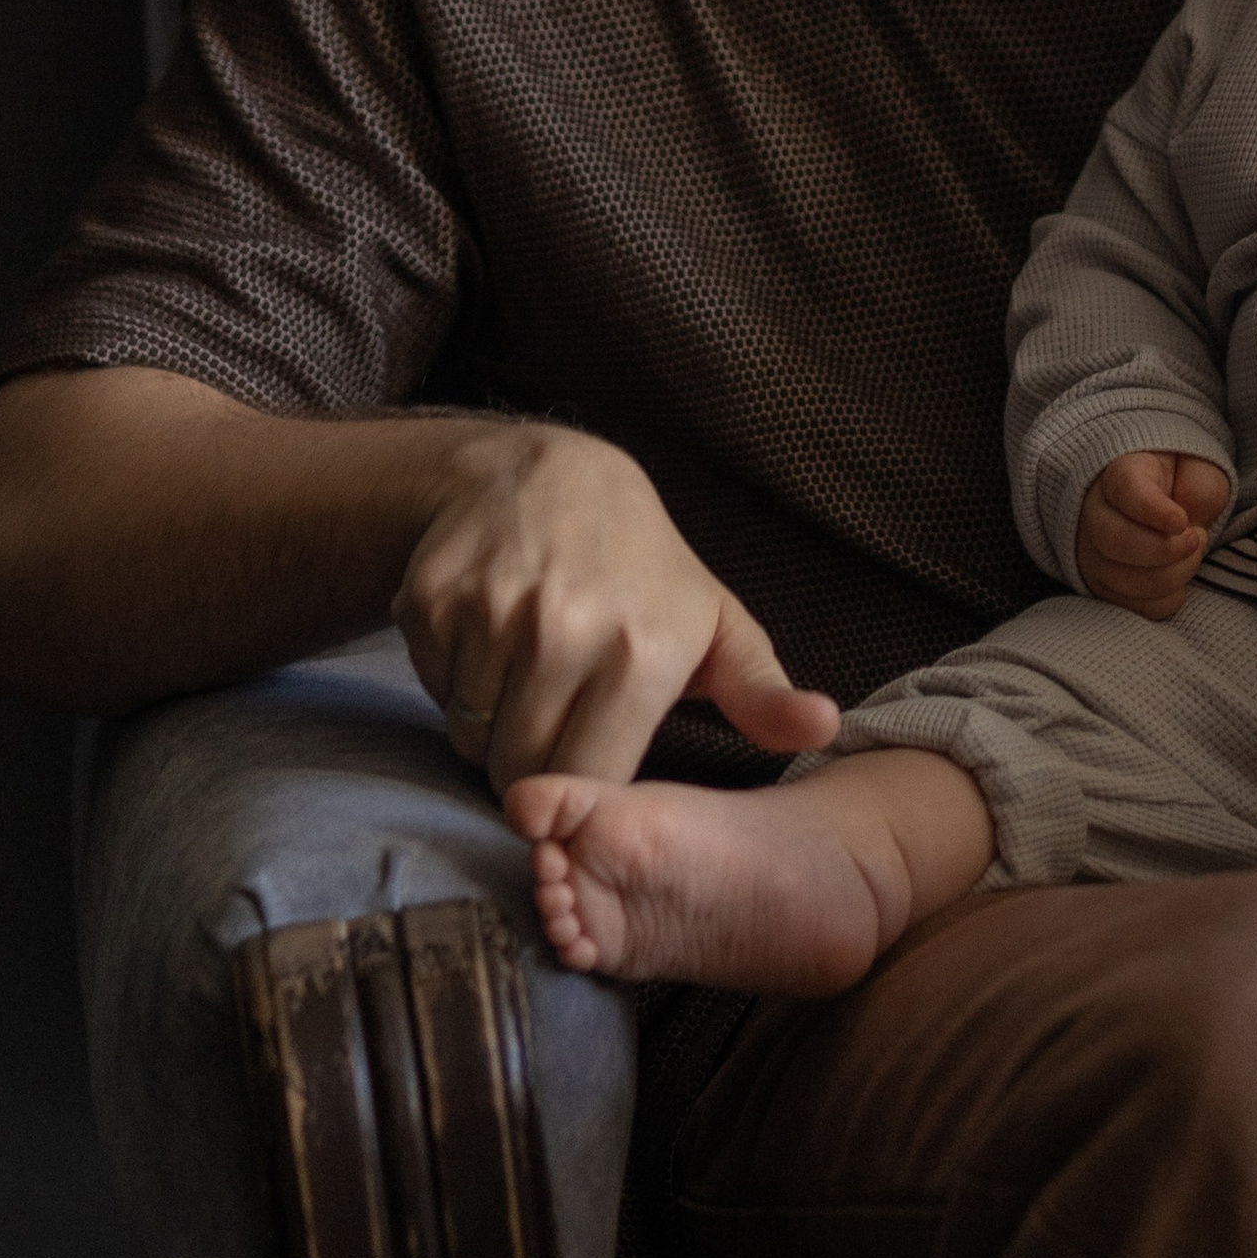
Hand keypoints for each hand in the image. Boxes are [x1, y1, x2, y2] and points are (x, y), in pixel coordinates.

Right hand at [394, 420, 838, 792]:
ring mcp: (493, 612)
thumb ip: (763, 693)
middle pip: (520, 769)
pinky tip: (488, 640)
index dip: (586, 783)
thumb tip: (823, 729)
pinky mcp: (433, 598)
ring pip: (470, 736)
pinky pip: (433, 689)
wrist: (547, 474)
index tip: (591, 752)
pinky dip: (454, 682)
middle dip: (533, 762)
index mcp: (644, 652)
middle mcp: (565, 632)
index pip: (589, 781)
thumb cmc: (645, 568)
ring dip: (491, 725)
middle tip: (553, 719)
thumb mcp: (715, 622)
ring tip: (524, 677)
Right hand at [1076, 451, 1233, 615]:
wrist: (1161, 498)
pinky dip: (1162, 601)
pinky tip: (1179, 582)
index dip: (1154, 510)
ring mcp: (1092, 551)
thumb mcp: (1200, 468)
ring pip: (1119, 578)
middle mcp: (1094, 510)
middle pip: (1113, 540)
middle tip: (1196, 540)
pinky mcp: (1101, 584)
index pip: (1125, 489)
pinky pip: (1128, 605)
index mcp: (1121, 471)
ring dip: (1168, 577)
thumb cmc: (1181, 481)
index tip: (1182, 521)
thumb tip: (1184, 524)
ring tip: (1191, 557)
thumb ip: (1199, 486)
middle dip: (1164, 550)